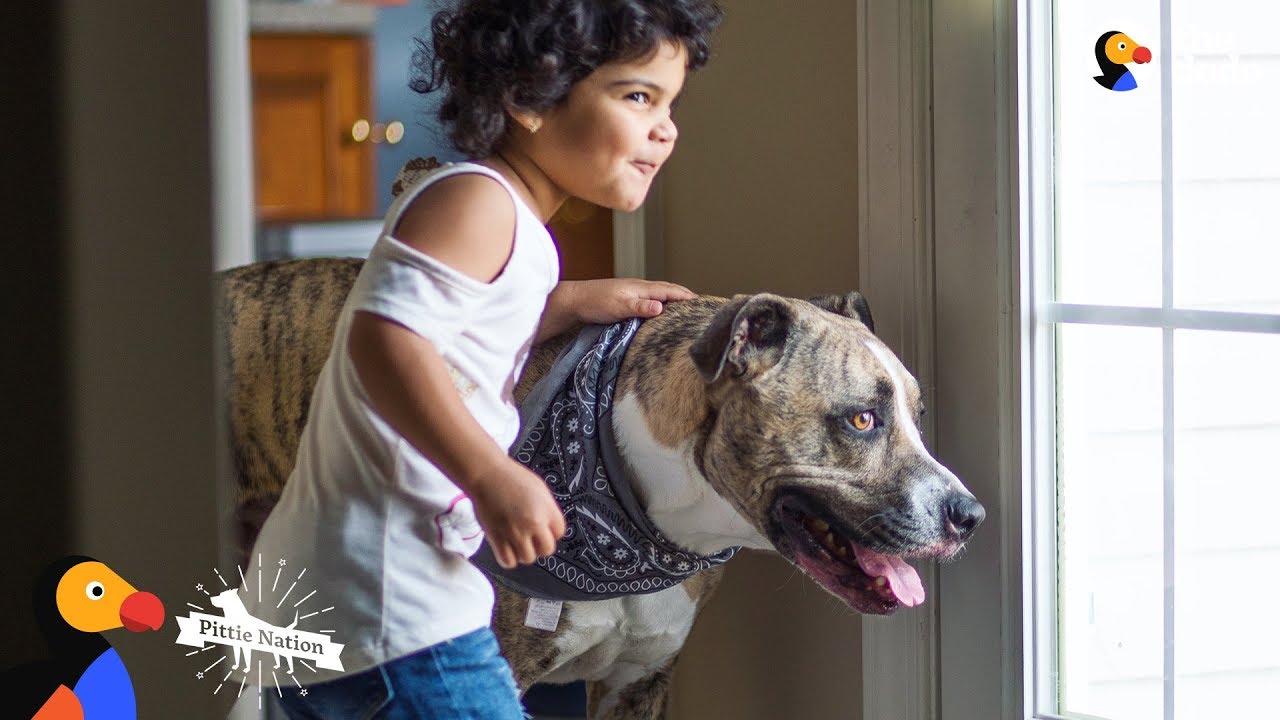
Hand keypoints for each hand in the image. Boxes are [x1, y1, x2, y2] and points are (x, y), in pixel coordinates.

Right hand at [468, 455, 566, 568]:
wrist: (486, 475)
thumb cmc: (510, 477)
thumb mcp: (539, 488)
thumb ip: (547, 509)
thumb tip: (549, 525)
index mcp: (546, 509)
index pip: (559, 532)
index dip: (551, 531)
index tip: (544, 529)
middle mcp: (533, 523)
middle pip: (547, 549)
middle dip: (541, 545)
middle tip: (532, 538)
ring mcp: (515, 533)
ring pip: (528, 558)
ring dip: (525, 552)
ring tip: (518, 542)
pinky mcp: (497, 539)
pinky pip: (508, 561)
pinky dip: (509, 558)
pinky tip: (507, 547)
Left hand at [560, 278, 696, 323]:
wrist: (575, 300)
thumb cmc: (595, 303)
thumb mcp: (619, 307)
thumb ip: (641, 307)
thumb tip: (662, 307)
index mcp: (641, 288)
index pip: (670, 291)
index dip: (687, 296)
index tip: (703, 303)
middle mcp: (640, 288)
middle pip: (668, 290)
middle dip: (684, 296)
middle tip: (700, 305)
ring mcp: (633, 292)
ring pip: (660, 293)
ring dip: (674, 298)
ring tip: (685, 308)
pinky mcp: (627, 299)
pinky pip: (651, 298)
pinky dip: (662, 302)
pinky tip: (661, 310)